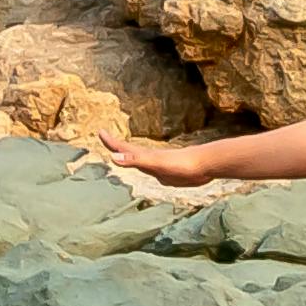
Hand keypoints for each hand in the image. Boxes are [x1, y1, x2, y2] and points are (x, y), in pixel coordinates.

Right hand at [92, 134, 219, 199]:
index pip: (123, 148)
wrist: (205, 165)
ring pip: (139, 160)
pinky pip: (149, 169)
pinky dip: (142, 167)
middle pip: (128, 152)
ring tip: (121, 153)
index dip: (111, 142)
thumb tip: (113, 157)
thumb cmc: (181, 164)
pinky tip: (147, 168)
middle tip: (105, 139)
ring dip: (128, 156)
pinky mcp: (167, 173)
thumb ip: (135, 161)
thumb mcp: (155, 164)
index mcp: (145, 156)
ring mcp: (158, 165)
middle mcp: (150, 159)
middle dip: (115, 146)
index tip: (100, 132)